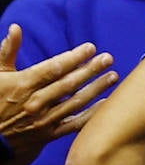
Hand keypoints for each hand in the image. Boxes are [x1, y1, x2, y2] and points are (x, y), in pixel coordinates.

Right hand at [0, 25, 117, 160]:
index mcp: (22, 85)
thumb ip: (7, 51)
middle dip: (90, 70)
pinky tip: (106, 103)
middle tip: (108, 58)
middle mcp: (35, 103)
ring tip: (113, 76)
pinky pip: (74, 125)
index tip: (91, 47)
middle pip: (69, 84)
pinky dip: (92, 114)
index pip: (53, 68)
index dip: (74, 57)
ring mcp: (43, 121)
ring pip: (75, 103)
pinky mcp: (48, 135)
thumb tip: (16, 28)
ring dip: (96, 89)